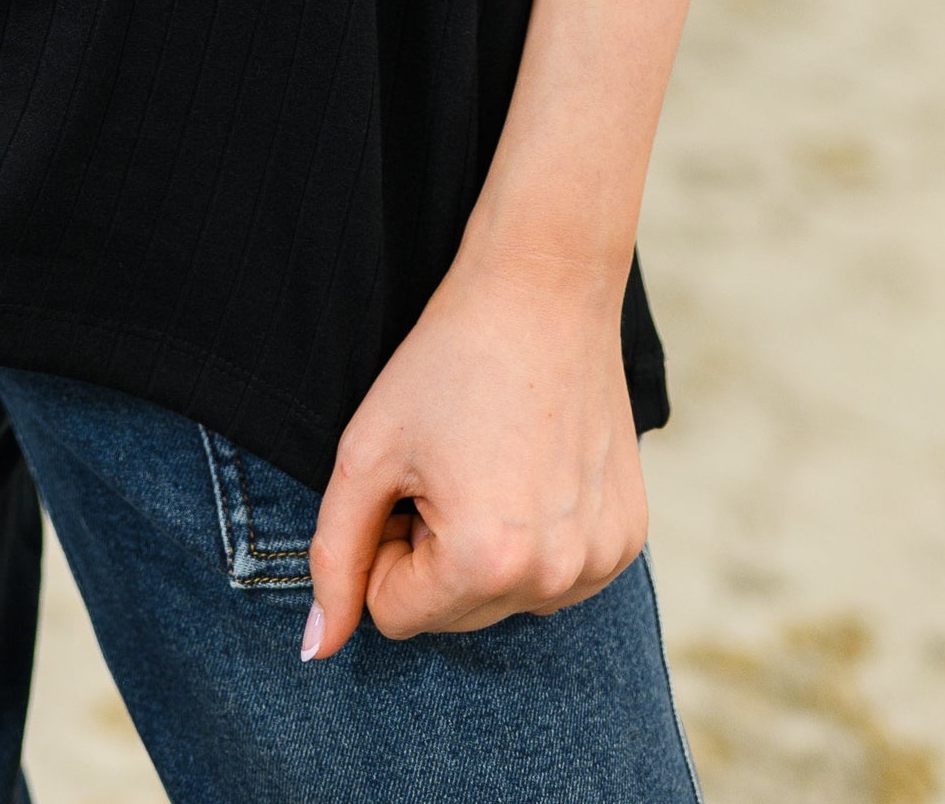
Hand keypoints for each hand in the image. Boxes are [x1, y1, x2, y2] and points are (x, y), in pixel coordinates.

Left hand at [303, 250, 646, 650]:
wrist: (543, 291)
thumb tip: (315, 653)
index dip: (383, 545)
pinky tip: (533, 470)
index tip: (405, 481)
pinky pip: (555, 579)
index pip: (392, 615)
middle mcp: (554, 578)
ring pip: (502, 602)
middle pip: (451, 617)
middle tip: (446, 468)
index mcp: (484, 560)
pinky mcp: (629, 540)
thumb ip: (333, 556)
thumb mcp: (367, 452)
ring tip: (488, 465)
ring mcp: (601, 563)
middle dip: (431, 555)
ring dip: (481, 551)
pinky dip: (533, 540)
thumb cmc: (446, 362)